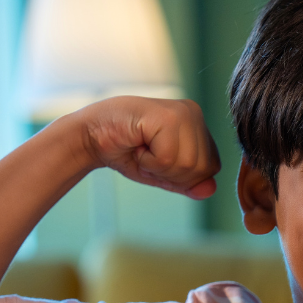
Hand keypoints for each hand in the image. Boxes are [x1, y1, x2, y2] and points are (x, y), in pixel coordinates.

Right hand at [76, 96, 220, 198]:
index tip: (158, 161)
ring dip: (157, 167)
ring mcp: (182, 112)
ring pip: (187, 164)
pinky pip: (167, 158)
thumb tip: (210, 190)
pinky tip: (137, 143)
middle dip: (170, 173)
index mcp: (198, 125)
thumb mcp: (163, 174)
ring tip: (142, 148)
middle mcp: (194, 114)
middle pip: (202, 169)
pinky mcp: (166, 116)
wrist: (91, 136)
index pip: (212, 168)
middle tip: (147, 154)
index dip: (183, 177)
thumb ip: (188, 183)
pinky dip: (148, 161)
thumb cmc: (127, 152)